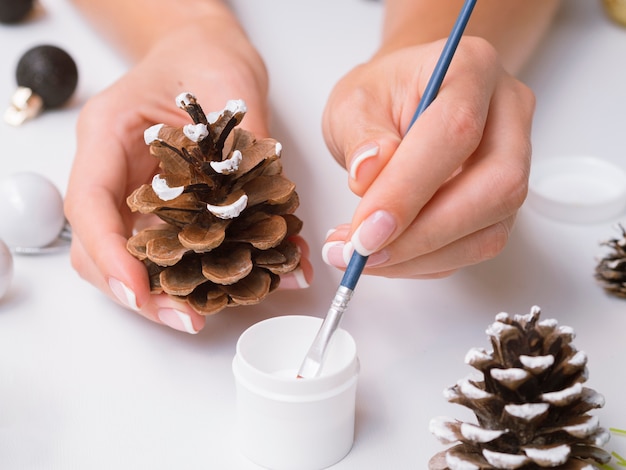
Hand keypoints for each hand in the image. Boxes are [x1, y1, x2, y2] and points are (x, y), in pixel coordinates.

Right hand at [65, 18, 311, 332]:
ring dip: (167, 289)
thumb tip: (279, 227)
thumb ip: (246, 157)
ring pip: (133, 254)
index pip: (90, 204)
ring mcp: (135, 191)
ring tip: (207, 312)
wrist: (204, 51)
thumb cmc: (205, 57)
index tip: (138, 291)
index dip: (110, 255)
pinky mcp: (163, 205)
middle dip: (139, 289)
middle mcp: (113, 170)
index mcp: (108, 134)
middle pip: (102, 245)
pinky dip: (195, 271)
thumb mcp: (227, 90)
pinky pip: (169, 246)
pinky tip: (230, 284)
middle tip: (187, 318)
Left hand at [321, 37, 533, 278]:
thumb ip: (361, 137)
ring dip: (420, 256)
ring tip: (360, 257)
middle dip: (422, 234)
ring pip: (489, 228)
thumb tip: (367, 176)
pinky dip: (425, 262)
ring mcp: (514, 162)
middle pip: (494, 188)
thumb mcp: (353, 102)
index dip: (409, 190)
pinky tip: (384, 257)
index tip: (364, 231)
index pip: (456, 133)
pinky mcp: (501, 203)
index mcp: (471, 69)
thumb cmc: (382, 96)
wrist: (404, 102)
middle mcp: (507, 114)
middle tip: (361, 253)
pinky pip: (474, 246)